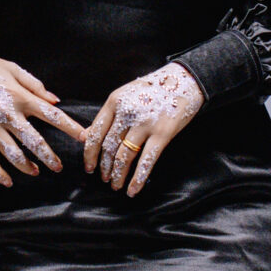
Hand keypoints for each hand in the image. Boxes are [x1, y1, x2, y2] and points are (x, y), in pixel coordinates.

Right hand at [0, 41, 84, 187]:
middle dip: (49, 156)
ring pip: (12, 154)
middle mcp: (6, 113)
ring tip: (36, 172)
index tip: (83, 137)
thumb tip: (55, 100)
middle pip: (34, 140)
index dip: (69, 127)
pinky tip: (7, 181)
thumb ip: (35, 85)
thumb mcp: (11, 68)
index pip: (51, 115)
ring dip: (26, 166)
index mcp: (18, 96)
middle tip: (59, 167)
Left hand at [83, 62, 203, 193]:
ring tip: (116, 185)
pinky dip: (137, 179)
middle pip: (109, 147)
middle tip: (104, 179)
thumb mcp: (125, 96)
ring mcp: (145, 123)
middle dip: (105, 168)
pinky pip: (146, 161)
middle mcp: (127, 112)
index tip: (89, 167)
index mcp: (114, 102)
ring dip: (118, 175)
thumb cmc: (152, 90)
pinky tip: (133, 189)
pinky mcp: (163, 134)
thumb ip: (108, 116)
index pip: (95, 133)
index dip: (89, 154)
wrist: (184, 81)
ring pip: (125, 157)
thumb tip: (87, 136)